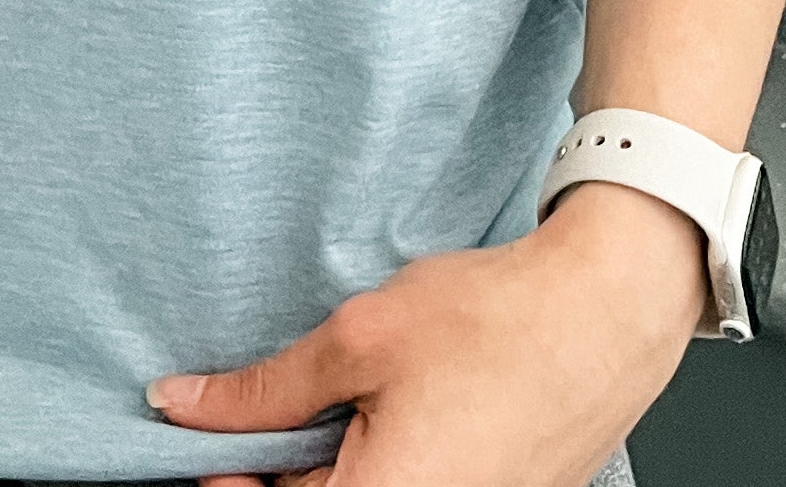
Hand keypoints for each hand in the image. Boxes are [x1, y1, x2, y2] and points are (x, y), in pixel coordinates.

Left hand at [142, 184, 709, 486]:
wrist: (605, 314)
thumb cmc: (494, 322)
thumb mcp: (359, 339)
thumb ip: (262, 390)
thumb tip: (181, 405)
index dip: (229, 471)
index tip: (208, 435)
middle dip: (284, 461)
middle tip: (284, 400)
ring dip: (334, 460)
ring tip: (352, 395)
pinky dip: (381, 460)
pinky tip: (390, 410)